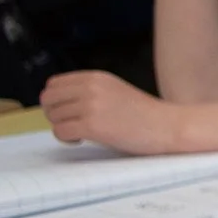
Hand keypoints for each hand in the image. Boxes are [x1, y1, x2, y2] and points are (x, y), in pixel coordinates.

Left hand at [42, 70, 183, 152]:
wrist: (169, 127)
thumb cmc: (145, 115)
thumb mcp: (114, 91)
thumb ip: (89, 91)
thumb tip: (57, 102)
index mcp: (96, 77)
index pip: (53, 84)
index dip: (56, 100)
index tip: (69, 111)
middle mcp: (91, 88)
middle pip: (48, 99)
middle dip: (54, 114)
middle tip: (71, 123)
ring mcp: (91, 106)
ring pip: (53, 117)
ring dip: (63, 127)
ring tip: (82, 132)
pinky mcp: (92, 126)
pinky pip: (61, 132)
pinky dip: (67, 139)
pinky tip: (82, 140)